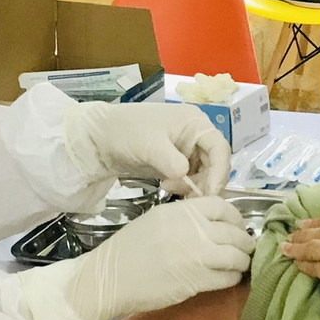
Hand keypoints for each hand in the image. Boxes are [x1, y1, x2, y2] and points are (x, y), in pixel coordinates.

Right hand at [21, 197, 253, 319]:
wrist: (109, 278)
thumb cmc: (128, 249)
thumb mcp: (156, 219)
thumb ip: (185, 218)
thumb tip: (214, 223)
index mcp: (181, 211)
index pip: (222, 206)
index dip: (235, 217)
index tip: (237, 225)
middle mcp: (193, 229)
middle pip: (235, 232)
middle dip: (245, 241)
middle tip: (245, 247)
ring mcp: (197, 256)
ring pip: (237, 256)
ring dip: (243, 261)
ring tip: (241, 264)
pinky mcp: (197, 281)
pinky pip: (227, 277)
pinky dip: (232, 278)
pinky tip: (228, 278)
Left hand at [65, 101, 230, 196]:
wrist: (99, 138)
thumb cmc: (126, 132)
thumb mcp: (149, 146)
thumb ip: (170, 161)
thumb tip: (185, 175)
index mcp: (195, 122)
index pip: (220, 148)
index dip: (219, 172)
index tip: (209, 193)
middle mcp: (195, 133)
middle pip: (215, 162)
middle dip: (206, 182)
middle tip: (190, 197)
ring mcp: (186, 148)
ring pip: (204, 172)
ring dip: (194, 185)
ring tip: (171, 189)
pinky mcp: (175, 161)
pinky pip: (190, 177)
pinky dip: (184, 186)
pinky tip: (167, 187)